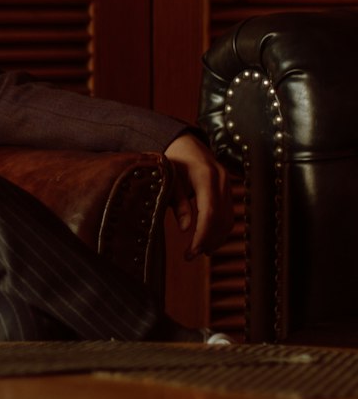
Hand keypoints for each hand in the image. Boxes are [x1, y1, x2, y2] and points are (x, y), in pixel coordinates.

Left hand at [163, 132, 232, 258]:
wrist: (186, 143)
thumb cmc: (174, 160)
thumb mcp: (170, 179)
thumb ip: (178, 202)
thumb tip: (185, 228)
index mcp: (206, 176)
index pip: (209, 213)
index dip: (202, 235)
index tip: (191, 251)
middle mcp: (221, 181)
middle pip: (221, 219)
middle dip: (208, 240)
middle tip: (191, 255)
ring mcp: (227, 185)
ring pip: (228, 219)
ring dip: (216, 238)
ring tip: (199, 251)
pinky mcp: (228, 190)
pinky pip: (229, 214)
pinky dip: (220, 229)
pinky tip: (209, 240)